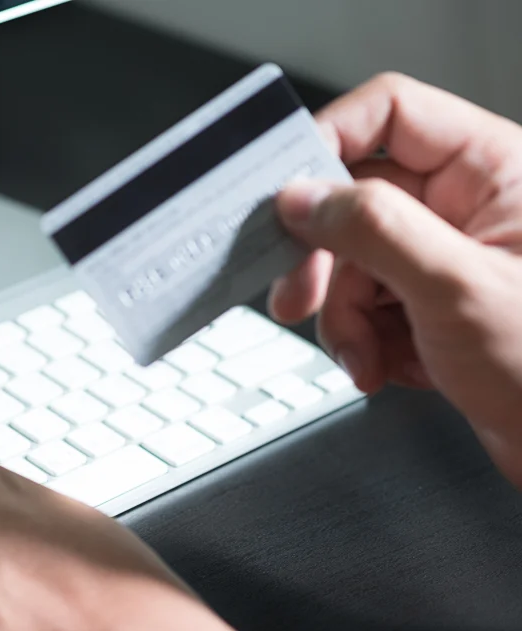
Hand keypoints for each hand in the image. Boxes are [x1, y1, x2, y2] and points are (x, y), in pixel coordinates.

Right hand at [271, 73, 521, 485]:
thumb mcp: (455, 290)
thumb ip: (374, 230)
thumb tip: (303, 198)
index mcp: (494, 170)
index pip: (390, 115)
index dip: (328, 145)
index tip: (285, 196)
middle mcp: (467, 205)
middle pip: (355, 198)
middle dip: (324, 259)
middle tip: (298, 294)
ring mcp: (446, 256)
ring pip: (351, 261)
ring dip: (343, 316)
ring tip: (365, 356)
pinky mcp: (430, 304)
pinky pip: (364, 304)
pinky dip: (361, 341)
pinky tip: (383, 368)